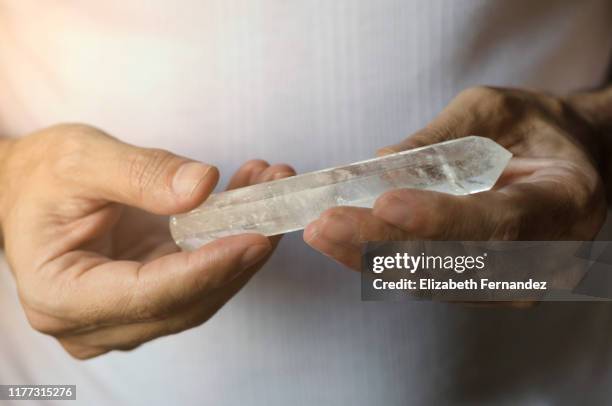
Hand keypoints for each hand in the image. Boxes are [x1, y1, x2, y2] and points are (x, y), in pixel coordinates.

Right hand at [0, 124, 293, 358]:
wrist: (28, 189)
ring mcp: (126, 313)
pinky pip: (200, 276)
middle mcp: (96, 320)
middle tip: (278, 204)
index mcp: (62, 296)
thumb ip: (141, 173)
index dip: (208, 268)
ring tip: (271, 190)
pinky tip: (251, 199)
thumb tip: (202, 186)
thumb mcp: (81, 159)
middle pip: (186, 301)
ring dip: (243, 246)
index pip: (150, 293)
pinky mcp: (150, 297)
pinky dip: (229, 241)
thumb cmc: (41, 177)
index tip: (256, 238)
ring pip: (202, 292)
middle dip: (239, 255)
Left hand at [304, 86, 605, 270]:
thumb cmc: (535, 131)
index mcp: (563, 203)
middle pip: (454, 263)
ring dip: (370, 259)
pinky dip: (379, 264)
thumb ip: (442, 138)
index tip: (385, 204)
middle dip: (382, 244)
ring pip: (431, 281)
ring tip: (321, 232)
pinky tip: (341, 244)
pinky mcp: (479, 287)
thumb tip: (379, 165)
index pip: (498, 223)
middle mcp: (542, 257)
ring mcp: (511, 282)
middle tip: (326, 224)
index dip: (439, 218)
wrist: (567, 166)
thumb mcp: (495, 111)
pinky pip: (425, 281)